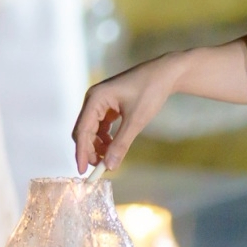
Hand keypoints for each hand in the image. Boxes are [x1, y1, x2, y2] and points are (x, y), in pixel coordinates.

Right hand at [70, 54, 181, 173]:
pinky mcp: (109, 105)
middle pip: (84, 130)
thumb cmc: (150, 92)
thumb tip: (109, 166)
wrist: (165, 74)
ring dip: (98, 145)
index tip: (83, 171)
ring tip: (109, 158)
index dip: (81, 152)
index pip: (82, 130)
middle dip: (90, 150)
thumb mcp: (135, 121)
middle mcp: (93, 99)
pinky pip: (101, 125)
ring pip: (92, 129)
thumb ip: (120, 144)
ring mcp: (101, 101)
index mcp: (95, 98)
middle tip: (101, 167)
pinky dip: (105, 138)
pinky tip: (113, 146)